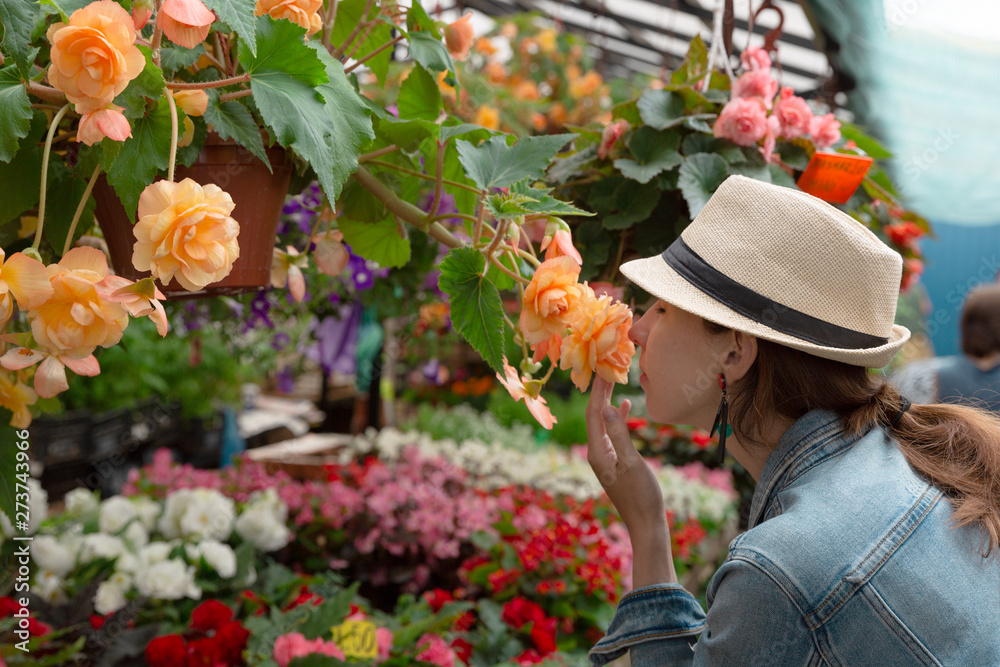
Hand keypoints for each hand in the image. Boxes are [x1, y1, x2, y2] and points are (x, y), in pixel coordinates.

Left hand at [585, 376, 666, 534]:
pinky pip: (611, 432)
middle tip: (606, 367)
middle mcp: (596, 452)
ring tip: (614, 380)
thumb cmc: (642, 495)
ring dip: (608, 401)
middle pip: (595, 414)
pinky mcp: (614, 460)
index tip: (603, 368)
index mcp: (597, 451)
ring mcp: (604, 457)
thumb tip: (608, 407)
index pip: (594, 413)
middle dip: (600, 391)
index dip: (598, 390)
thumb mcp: (632, 462)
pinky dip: (617, 417)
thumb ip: (620, 434)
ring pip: (603, 421)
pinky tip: (625, 406)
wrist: (646, 524)